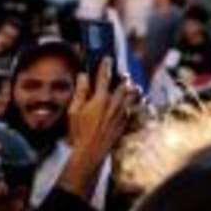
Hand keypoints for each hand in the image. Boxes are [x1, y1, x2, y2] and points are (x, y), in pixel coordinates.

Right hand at [60, 60, 138, 194]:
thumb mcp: (74, 111)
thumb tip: (83, 76)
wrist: (91, 151)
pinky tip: (131, 101)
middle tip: (119, 74)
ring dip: (131, 88)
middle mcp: (114, 103)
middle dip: (122, 76)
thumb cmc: (79, 132)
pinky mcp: (127, 120)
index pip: (104, 76)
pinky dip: (134, 101)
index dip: (106, 65)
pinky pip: (135, 106)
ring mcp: (123, 112)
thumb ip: (80, 92)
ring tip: (128, 86)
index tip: (107, 59)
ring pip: (134, 94)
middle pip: (124, 83)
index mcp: (100, 99)